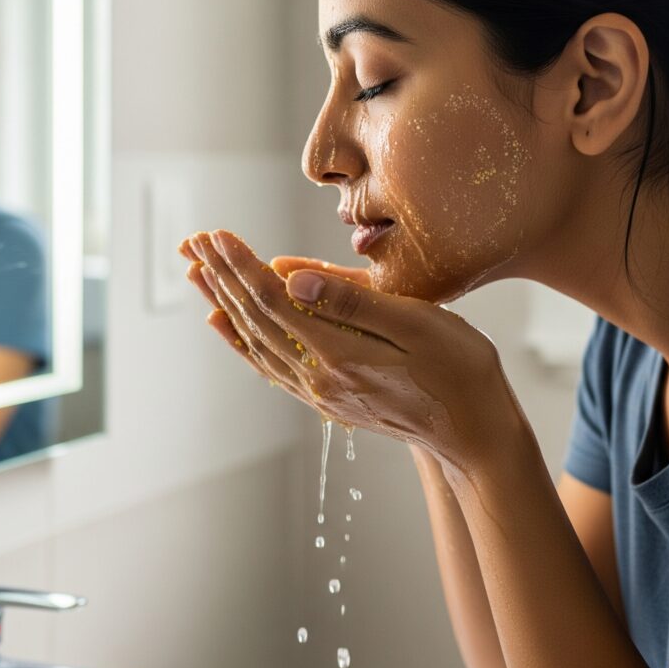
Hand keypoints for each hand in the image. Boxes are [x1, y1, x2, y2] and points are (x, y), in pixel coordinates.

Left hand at [179, 229, 528, 474]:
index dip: (243, 265)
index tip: (217, 234)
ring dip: (225, 305)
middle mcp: (320, 379)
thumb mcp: (418, 325)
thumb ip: (354, 303)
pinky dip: (242, 342)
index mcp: (340, 354)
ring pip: (256, 343)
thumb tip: (294, 280)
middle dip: (223, 278)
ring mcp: (321, 393)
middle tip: (194, 243)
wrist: (473, 433)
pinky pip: (270, 366)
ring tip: (198, 276)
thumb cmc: (459, 371)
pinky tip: (229, 327)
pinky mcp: (329, 398)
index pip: (275, 301)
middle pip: (256, 321)